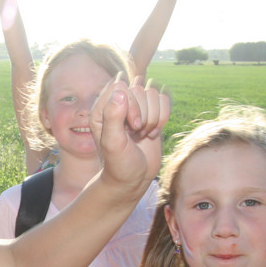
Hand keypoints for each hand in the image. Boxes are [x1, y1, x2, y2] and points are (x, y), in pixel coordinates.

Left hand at [91, 73, 170, 190]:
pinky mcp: (150, 113)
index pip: (121, 86)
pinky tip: (152, 133)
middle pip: (139, 89)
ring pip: (153, 93)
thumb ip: (113, 117)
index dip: (130, 105)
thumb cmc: (118, 164)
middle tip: (136, 133)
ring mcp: (135, 108)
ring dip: (153, 117)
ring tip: (142, 134)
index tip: (130, 127)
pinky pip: (164, 99)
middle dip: (143, 114)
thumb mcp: (113, 143)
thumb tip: (121, 91)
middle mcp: (117, 104)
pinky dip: (163, 117)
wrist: (132, 179)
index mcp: (101, 108)